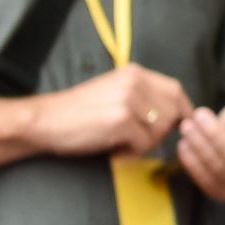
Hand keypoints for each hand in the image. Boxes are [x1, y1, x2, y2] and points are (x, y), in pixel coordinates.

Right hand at [28, 64, 191, 157]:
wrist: (42, 121)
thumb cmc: (77, 114)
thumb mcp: (115, 94)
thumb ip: (145, 98)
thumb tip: (178, 116)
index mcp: (135, 73)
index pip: (176, 91)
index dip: (182, 112)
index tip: (177, 126)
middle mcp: (135, 81)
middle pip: (175, 112)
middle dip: (162, 132)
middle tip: (136, 139)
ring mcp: (129, 99)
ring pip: (161, 130)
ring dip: (145, 143)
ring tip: (120, 141)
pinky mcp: (122, 118)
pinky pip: (144, 143)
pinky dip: (131, 151)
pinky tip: (113, 147)